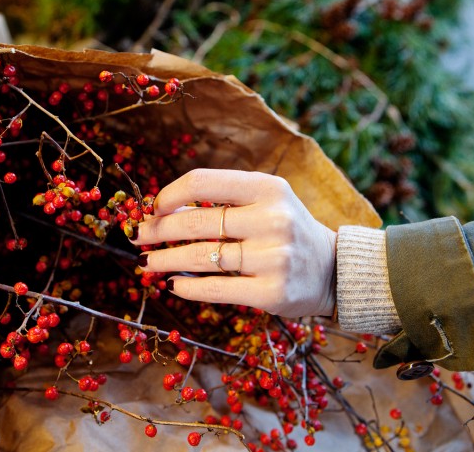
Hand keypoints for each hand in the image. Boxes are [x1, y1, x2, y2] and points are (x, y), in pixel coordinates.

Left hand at [131, 169, 336, 317]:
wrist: (334, 270)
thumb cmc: (287, 229)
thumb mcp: (266, 202)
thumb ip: (224, 201)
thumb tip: (163, 210)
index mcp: (268, 188)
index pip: (204, 182)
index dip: (170, 194)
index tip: (154, 207)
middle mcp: (272, 219)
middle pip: (196, 223)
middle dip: (159, 230)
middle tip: (139, 236)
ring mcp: (274, 257)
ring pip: (200, 258)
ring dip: (165, 260)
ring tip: (147, 262)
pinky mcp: (272, 292)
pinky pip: (216, 289)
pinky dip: (188, 288)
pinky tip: (173, 284)